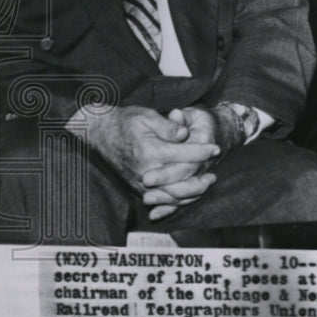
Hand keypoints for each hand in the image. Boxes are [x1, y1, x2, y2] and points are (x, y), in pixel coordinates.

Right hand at [77, 105, 219, 194]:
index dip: (201, 151)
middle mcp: (145, 170)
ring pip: (171, 195)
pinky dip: (177, 201)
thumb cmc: (126, 122)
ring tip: (207, 183)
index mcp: (149, 150)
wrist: (101, 133)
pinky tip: (191, 194)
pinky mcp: (137, 188)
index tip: (216, 148)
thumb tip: (184, 133)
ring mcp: (140, 182)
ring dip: (192, 192)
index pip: (182, 154)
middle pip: (179, 181)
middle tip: (214, 173)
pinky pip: (161, 200)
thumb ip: (167, 126)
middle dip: (199, 178)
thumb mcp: (147, 116)